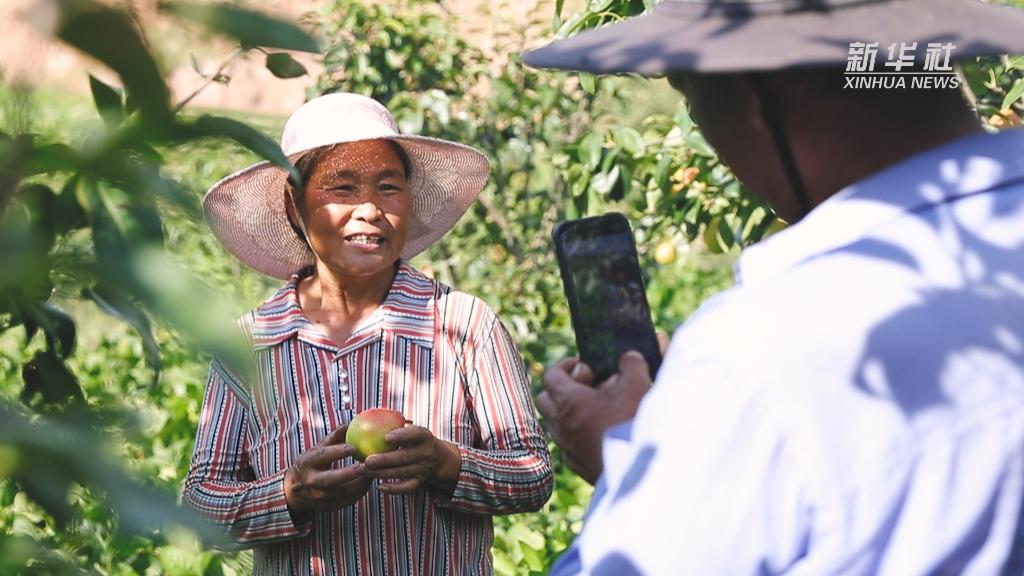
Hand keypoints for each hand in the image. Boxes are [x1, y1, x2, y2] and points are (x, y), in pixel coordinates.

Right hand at [284, 425, 369, 516]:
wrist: (293, 490)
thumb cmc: (311, 464)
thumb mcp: (316, 449)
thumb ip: (332, 438)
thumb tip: (348, 425)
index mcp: (307, 462)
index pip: (322, 456)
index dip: (337, 452)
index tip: (353, 448)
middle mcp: (310, 481)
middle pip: (329, 480)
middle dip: (348, 474)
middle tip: (365, 467)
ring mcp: (318, 496)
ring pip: (340, 494)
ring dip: (358, 485)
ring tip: (371, 474)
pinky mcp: (326, 507)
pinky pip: (345, 502)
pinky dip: (358, 494)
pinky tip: (367, 483)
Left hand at [362, 425, 461, 495]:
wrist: (437, 457)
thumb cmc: (415, 439)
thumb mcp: (412, 430)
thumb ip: (396, 425)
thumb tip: (366, 416)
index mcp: (424, 436)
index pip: (415, 434)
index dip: (402, 435)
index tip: (386, 437)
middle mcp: (426, 452)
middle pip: (405, 456)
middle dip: (385, 459)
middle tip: (367, 460)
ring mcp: (424, 468)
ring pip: (403, 472)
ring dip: (383, 473)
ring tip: (366, 471)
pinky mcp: (420, 481)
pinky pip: (407, 487)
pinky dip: (394, 489)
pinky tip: (380, 487)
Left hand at [536, 351, 651, 484]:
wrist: (642, 471)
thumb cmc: (634, 423)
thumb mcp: (637, 385)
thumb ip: (631, 365)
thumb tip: (628, 358)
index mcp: (568, 402)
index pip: (552, 376)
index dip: (567, 366)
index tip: (586, 366)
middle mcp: (560, 425)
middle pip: (545, 399)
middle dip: (563, 388)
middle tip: (590, 387)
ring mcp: (567, 448)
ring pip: (557, 424)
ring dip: (571, 413)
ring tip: (600, 410)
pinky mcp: (578, 466)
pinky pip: (568, 445)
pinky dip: (578, 434)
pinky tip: (601, 433)